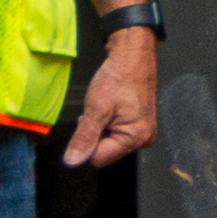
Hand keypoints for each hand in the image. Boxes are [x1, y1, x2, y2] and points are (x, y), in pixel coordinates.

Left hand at [60, 28, 158, 169]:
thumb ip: (84, 137)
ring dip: (101, 128)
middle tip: (99, 111)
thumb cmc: (118, 78)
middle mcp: (144, 140)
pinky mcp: (141, 124)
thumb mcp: (96, 108)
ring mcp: (144, 132)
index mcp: (136, 138)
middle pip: (105, 151)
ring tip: (106, 107)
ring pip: (109, 142)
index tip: (93, 118)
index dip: (88, 140)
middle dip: (95, 134)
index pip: (98, 158)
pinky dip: (109, 122)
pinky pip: (117, 133)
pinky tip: (112, 107)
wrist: (133, 55)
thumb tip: (72, 162)